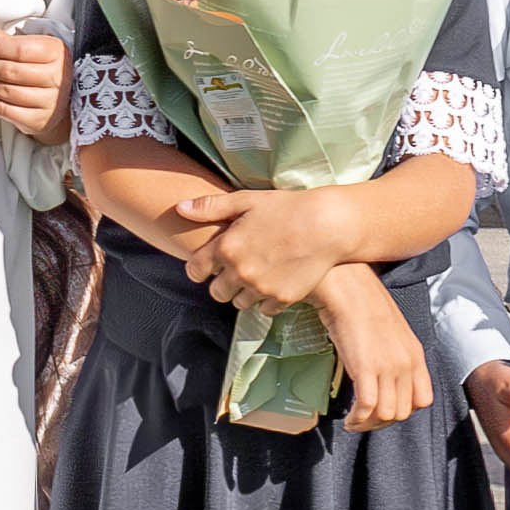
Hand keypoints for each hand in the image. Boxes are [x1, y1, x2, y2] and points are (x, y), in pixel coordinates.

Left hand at [0, 12, 68, 143]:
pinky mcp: (36, 120)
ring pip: (4, 90)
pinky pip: (2, 109)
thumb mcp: (28, 47)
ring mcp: (48, 101)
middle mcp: (56, 77)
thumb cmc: (44, 70)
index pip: (18, 49)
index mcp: (56, 53)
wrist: (65, 100)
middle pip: (9, 70)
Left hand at [178, 187, 356, 315]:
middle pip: (216, 292)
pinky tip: (276, 281)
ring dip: (244, 292)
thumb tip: (180, 208)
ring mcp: (261, 287)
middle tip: (238, 269)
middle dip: (222, 282)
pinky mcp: (281, 298)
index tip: (208, 265)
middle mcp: (240, 271)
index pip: (196, 270)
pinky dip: (267, 299)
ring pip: (239, 303)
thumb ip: (211, 206)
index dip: (199, 268)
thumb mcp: (248, 200)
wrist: (329, 224)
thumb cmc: (287, 207)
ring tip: (259, 274)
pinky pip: (264, 309)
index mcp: (227, 246)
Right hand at [316, 265, 431, 432]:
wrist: (347, 287)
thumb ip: (394, 356)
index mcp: (415, 354)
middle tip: (365, 420)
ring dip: (368, 425)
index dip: (404, 410)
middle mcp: (406, 363)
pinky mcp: (366, 368)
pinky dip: (357, 420)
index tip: (385, 410)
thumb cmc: (362, 304)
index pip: (423, 400)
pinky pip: (367, 408)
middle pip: (404, 412)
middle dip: (383, 423)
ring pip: (387, 415)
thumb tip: (383, 379)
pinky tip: (349, 420)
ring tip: (355, 422)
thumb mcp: (391, 332)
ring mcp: (388, 366)